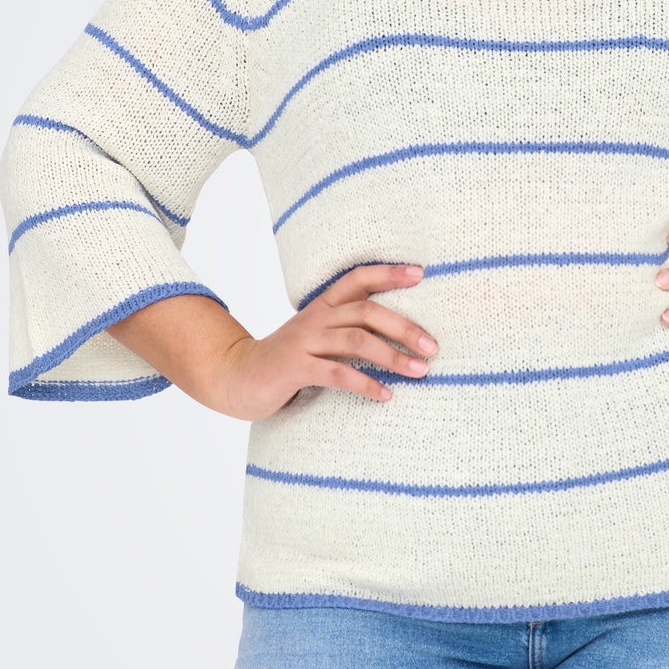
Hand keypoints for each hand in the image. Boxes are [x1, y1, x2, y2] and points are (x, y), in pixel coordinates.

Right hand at [106, 263, 437, 419]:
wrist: (235, 378)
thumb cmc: (288, 361)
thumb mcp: (318, 338)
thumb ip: (348, 331)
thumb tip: (402, 339)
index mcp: (322, 307)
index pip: (357, 278)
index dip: (388, 273)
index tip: (421, 273)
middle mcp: (314, 318)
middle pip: (366, 311)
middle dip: (405, 327)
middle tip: (433, 346)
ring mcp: (303, 342)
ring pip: (356, 341)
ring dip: (393, 357)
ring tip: (421, 372)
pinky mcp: (294, 368)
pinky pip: (336, 374)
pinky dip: (365, 384)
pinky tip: (385, 395)